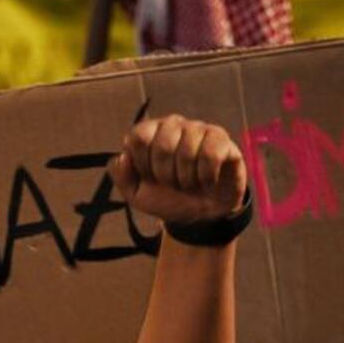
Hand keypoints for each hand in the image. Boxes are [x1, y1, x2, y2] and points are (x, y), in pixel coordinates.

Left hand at [110, 114, 247, 228]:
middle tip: (174, 185)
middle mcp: (173, 125)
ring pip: (188, 151)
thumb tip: (123, 156)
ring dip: (188, 180)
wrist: (203, 216)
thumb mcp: (138, 196)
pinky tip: (208, 182)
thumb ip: (122, 176)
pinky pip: (211, 154)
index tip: (151, 178)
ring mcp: (198, 130)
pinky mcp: (221, 139)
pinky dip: (207, 177)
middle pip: (163, 145)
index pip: (138, 137)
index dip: (143, 165)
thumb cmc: (169, 199)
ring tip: (191, 185)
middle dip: (167, 176)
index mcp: (150, 133)